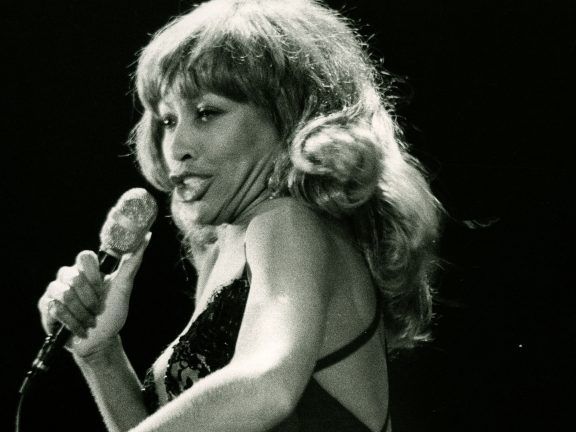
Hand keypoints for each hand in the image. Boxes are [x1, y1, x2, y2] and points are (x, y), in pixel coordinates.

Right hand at [38, 233, 150, 357]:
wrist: (100, 341)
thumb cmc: (112, 312)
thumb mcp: (124, 287)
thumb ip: (132, 262)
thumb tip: (147, 236)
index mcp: (87, 269)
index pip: (84, 256)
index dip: (93, 274)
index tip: (102, 287)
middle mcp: (69, 276)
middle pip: (74, 277)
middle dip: (90, 299)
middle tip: (97, 308)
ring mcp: (55, 290)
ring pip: (64, 294)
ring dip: (82, 313)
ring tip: (89, 320)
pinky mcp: (45, 306)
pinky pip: (55, 309)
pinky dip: (72, 322)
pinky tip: (79, 328)